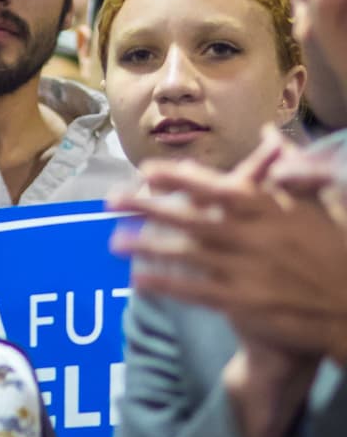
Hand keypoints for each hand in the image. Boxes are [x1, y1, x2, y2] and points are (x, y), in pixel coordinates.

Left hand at [112, 157, 346, 361]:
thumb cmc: (338, 247)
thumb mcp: (320, 200)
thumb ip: (292, 165)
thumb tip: (270, 132)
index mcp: (267, 208)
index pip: (215, 187)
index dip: (178, 178)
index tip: (147, 170)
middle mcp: (250, 237)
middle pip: (187, 218)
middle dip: (146, 208)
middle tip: (111, 200)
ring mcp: (244, 272)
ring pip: (184, 254)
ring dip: (146, 246)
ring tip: (113, 240)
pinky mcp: (242, 304)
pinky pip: (193, 290)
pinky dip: (165, 283)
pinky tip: (139, 278)